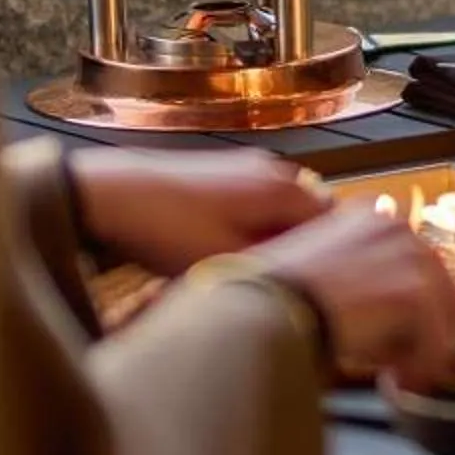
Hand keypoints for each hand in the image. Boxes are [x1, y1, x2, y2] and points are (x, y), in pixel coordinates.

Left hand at [68, 148, 325, 274]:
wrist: (116, 195)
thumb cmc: (173, 230)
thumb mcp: (232, 262)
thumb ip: (282, 266)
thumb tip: (315, 277)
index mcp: (287, 190)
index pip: (337, 224)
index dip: (331, 258)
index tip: (318, 286)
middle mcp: (275, 171)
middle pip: (310, 216)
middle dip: (301, 248)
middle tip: (280, 283)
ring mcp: (247, 168)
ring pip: (279, 212)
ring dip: (272, 240)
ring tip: (247, 270)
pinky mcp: (221, 173)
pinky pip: (254, 205)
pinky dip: (249, 228)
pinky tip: (221, 250)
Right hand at [249, 204, 454, 391]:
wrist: (259, 313)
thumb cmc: (268, 303)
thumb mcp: (314, 278)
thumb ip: (353, 283)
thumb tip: (385, 318)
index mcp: (366, 217)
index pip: (416, 262)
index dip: (417, 304)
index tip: (408, 334)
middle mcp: (394, 228)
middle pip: (440, 286)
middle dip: (428, 330)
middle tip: (405, 364)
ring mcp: (408, 256)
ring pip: (442, 317)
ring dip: (423, 352)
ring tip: (398, 378)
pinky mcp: (414, 291)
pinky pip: (436, 344)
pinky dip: (420, 370)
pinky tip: (395, 384)